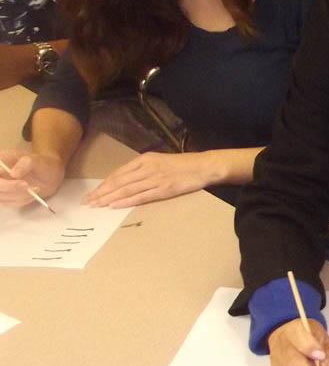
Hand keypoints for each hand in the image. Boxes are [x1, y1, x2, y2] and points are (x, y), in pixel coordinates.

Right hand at [0, 149, 64, 206]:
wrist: (48, 173)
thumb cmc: (40, 163)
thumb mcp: (35, 159)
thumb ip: (24, 164)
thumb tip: (13, 174)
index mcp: (0, 161)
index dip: (3, 182)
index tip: (20, 180)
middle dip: (11, 188)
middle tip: (28, 186)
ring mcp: (1, 186)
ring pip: (2, 197)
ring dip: (20, 196)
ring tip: (36, 188)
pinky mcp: (5, 196)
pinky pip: (9, 203)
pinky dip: (22, 200)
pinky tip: (33, 194)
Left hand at [83, 151, 222, 207]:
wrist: (203, 166)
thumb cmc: (183, 165)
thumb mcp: (160, 161)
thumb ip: (144, 169)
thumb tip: (127, 181)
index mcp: (145, 159)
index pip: (118, 173)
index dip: (104, 184)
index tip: (92, 193)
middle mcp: (147, 168)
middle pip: (119, 181)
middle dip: (101, 193)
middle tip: (87, 202)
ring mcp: (155, 179)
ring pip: (126, 189)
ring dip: (109, 198)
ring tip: (96, 206)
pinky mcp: (164, 189)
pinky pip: (141, 196)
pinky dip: (126, 201)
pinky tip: (115, 206)